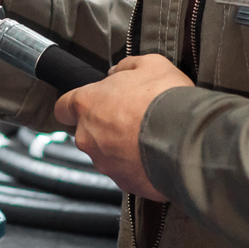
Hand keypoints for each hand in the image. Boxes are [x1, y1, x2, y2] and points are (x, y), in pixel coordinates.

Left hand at [54, 55, 193, 202]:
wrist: (185, 139)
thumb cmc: (164, 99)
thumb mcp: (150, 64)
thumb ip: (127, 67)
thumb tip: (119, 71)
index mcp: (88, 104)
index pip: (63, 107)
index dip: (75, 106)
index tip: (87, 106)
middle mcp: (88, 136)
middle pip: (88, 132)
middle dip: (106, 127)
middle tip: (133, 118)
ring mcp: (104, 163)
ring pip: (106, 155)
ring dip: (122, 147)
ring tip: (150, 137)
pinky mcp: (123, 183)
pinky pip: (126, 172)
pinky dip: (138, 166)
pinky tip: (156, 155)